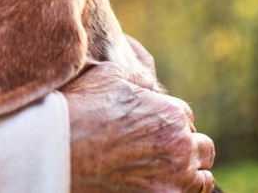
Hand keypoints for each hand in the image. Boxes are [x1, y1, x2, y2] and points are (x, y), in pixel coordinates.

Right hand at [62, 55, 215, 191]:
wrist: (55, 151)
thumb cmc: (79, 109)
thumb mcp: (110, 76)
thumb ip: (139, 78)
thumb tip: (149, 85)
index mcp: (171, 114)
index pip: (185, 116)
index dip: (167, 119)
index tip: (151, 126)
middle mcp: (179, 148)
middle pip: (201, 147)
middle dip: (185, 145)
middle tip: (161, 149)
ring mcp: (173, 181)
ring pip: (201, 178)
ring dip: (189, 171)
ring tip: (167, 170)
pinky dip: (181, 190)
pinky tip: (164, 183)